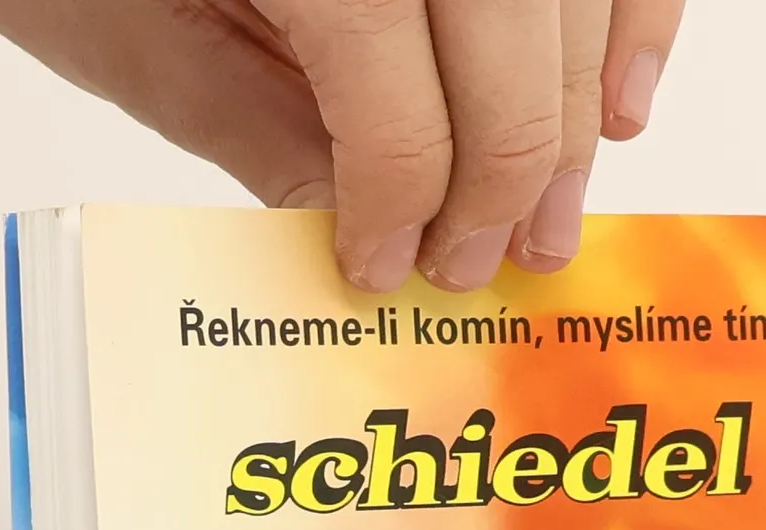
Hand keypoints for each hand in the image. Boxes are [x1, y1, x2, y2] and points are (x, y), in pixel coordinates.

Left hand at [0, 0, 684, 289]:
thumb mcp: (133, 35)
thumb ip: (253, 128)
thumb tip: (370, 226)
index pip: (391, 86)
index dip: (405, 196)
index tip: (389, 268)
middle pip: (510, 40)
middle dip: (508, 174)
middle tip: (480, 266)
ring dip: (577, 117)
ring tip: (550, 220)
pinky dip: (632, 18)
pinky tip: (623, 106)